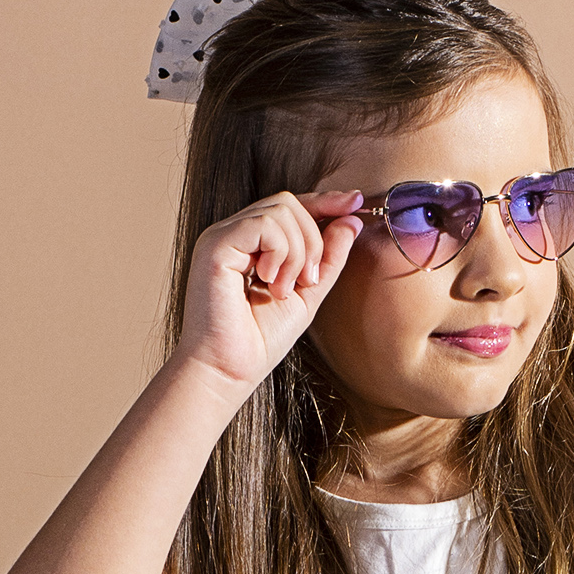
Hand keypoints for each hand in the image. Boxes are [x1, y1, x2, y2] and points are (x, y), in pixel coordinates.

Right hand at [171, 188, 366, 396]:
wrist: (227, 372)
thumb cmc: (259, 342)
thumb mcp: (307, 295)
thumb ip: (328, 258)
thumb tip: (352, 220)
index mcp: (251, 243)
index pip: (290, 206)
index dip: (325, 201)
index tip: (357, 201)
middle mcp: (233, 233)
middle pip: (289, 203)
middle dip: (313, 240)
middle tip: (307, 282)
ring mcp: (222, 236)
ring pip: (280, 210)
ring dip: (297, 253)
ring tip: (283, 291)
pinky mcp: (216, 245)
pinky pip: (264, 224)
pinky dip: (280, 253)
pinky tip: (269, 284)